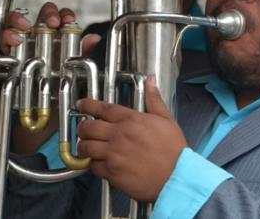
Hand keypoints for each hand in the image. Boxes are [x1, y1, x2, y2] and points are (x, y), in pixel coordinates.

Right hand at [5, 1, 101, 153]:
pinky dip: (8, 36)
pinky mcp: (6, 56)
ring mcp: (21, 45)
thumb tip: (94, 38)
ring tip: (27, 26)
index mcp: (57, 39)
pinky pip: (3, 40)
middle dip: (47, 13)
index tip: (68, 21)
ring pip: (16, 21)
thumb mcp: (73, 73)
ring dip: (20, 19)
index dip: (64, 15)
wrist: (41, 115)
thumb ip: (82, 55)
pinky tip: (15, 40)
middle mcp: (38, 38)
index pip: (60, 18)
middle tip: (53, 23)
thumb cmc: (58, 90)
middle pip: (40, 15)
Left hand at [76, 76, 186, 201]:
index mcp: (132, 120)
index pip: (103, 108)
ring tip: (86, 146)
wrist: (177, 176)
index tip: (82, 104)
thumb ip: (154, 100)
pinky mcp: (112, 172)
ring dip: (83, 146)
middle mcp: (119, 135)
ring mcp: (114, 154)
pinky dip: (92, 164)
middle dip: (82, 126)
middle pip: (89, 126)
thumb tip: (151, 81)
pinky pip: (93, 166)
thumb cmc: (174, 151)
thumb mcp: (166, 120)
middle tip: (83, 128)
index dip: (88, 105)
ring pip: (86, 147)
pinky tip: (97, 162)